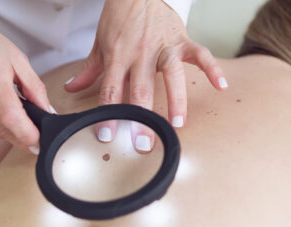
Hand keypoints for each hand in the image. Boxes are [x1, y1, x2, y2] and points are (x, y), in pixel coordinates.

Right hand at [0, 22, 50, 154]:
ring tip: (13, 112)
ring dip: (8, 129)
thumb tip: (47, 112)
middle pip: (3, 128)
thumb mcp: (17, 59)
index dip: (25, 133)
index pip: (10, 115)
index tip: (38, 141)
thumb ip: (35, 88)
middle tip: (34, 137)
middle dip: (22, 137)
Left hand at [64, 0, 225, 152]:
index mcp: (118, 56)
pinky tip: (220, 86)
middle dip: (142, 118)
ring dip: (176, 100)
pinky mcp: (182, 40)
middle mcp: (141, 53)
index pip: (111, 90)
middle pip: (141, 89)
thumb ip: (88, 70)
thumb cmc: (119, 18)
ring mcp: (164, 46)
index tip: (108, 135)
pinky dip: (212, 68)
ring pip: (172, 75)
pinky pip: (200, 55)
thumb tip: (69, 89)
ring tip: (177, 123)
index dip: (109, 113)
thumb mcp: (100, 43)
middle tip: (143, 144)